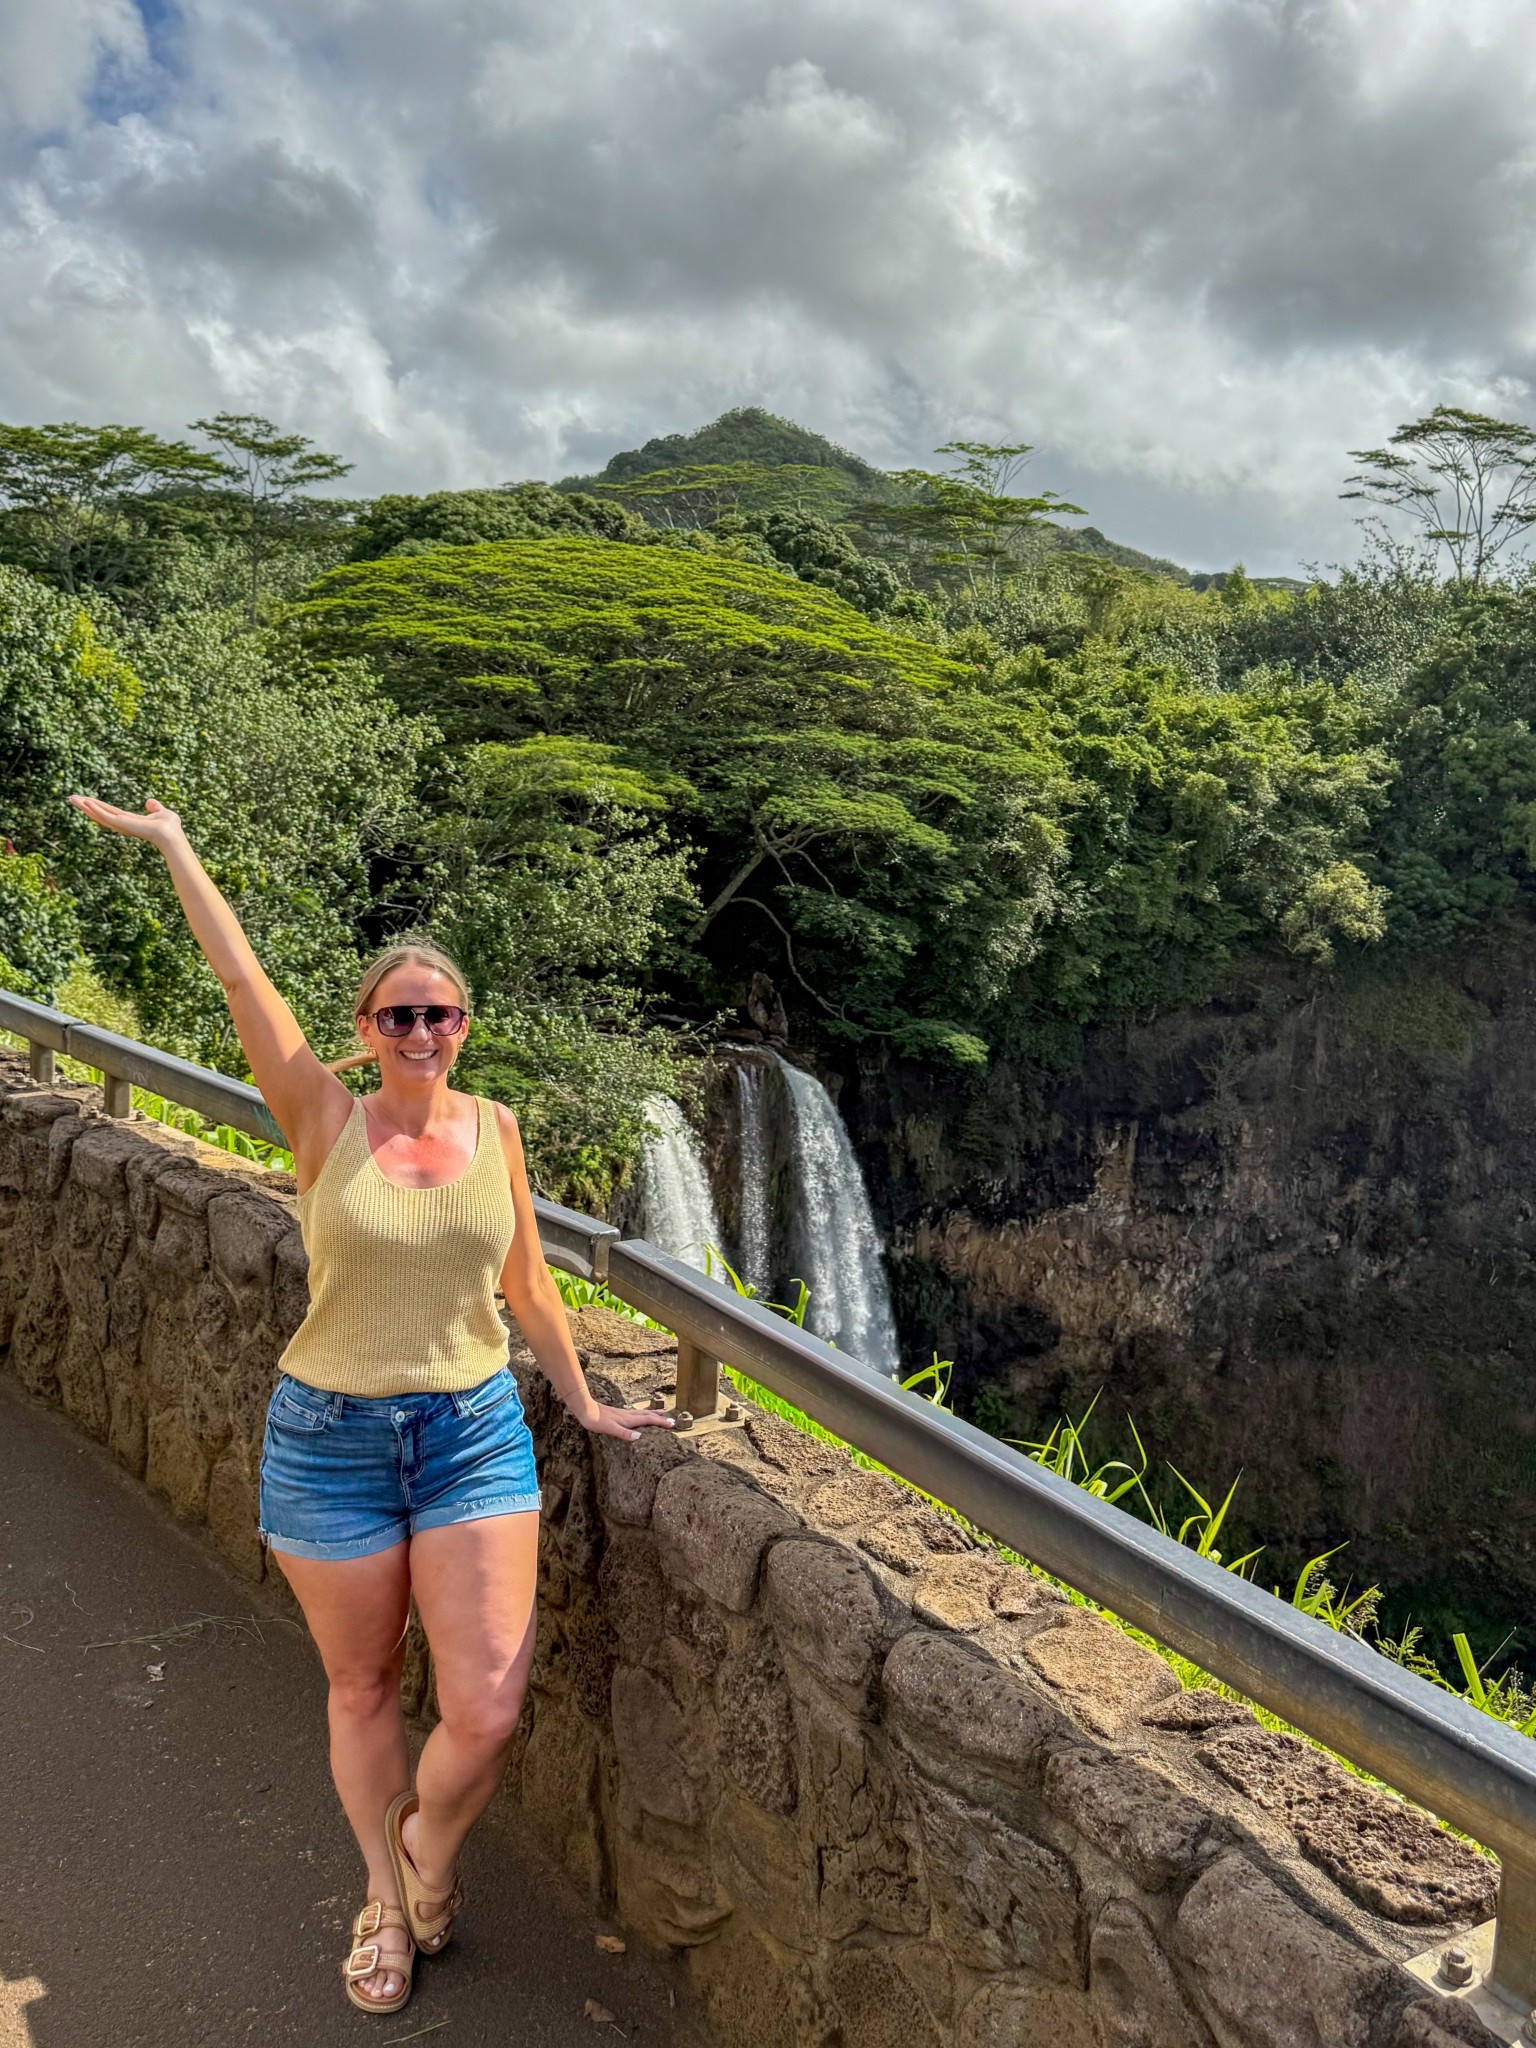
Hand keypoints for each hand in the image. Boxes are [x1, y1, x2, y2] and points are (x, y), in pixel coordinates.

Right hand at [68, 794, 184, 845]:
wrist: (171, 835)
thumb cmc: (169, 827)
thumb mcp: (161, 812)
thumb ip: (154, 808)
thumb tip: (149, 801)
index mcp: (129, 821)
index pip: (109, 812)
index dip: (98, 806)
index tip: (86, 799)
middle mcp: (122, 824)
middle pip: (100, 813)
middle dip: (86, 806)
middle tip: (71, 798)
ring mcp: (121, 825)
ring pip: (99, 814)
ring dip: (85, 806)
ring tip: (72, 799)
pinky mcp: (122, 824)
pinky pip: (105, 816)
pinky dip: (95, 809)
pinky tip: (86, 802)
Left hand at [572, 1399, 675, 1443]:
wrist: (585, 1409)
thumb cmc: (596, 1420)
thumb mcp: (609, 1429)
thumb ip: (624, 1433)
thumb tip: (639, 1437)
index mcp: (628, 1419)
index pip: (648, 1420)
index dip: (660, 1422)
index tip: (672, 1424)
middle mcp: (628, 1415)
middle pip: (648, 1415)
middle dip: (660, 1418)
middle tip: (672, 1420)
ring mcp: (623, 1414)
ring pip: (642, 1413)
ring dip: (653, 1414)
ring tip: (661, 1413)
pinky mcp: (618, 1414)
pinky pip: (635, 1414)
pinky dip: (642, 1414)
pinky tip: (639, 1416)